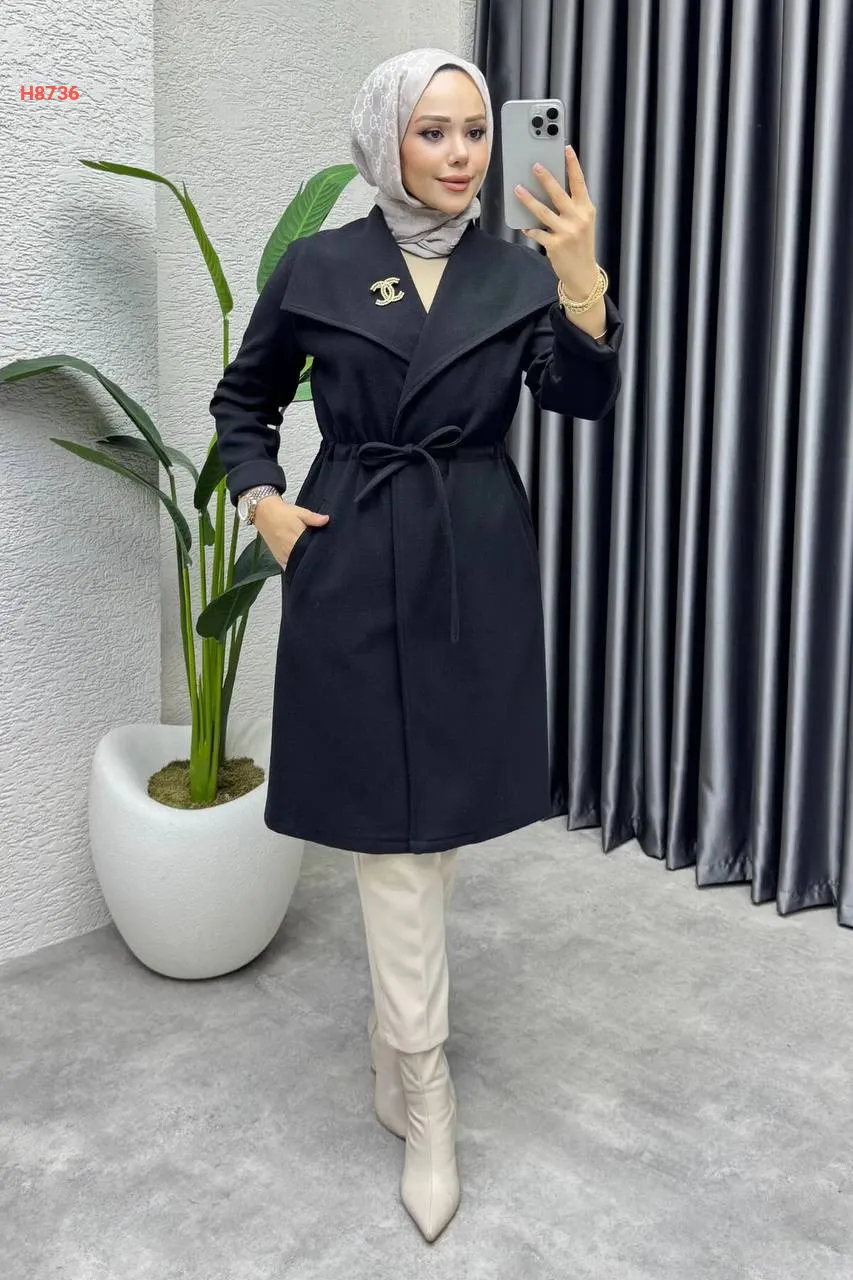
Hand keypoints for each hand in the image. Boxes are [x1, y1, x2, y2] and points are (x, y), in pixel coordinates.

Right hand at [253, 498, 328, 567]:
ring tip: (312, 560)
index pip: (311, 550)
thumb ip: (313, 518)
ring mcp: (283, 556)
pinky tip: (301, 564)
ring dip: (304, 563)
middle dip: (313, 558)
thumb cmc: (283, 514)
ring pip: (297, 565)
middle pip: (305, 559)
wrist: (264, 514)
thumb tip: (326, 519)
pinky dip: (295, 567)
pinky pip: (289, 568)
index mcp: (296, 538)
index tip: (326, 551)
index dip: (320, 551)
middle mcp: (289, 549)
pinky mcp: (279, 559)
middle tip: (321, 556)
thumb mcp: (300, 512)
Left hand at [514, 145, 598, 299]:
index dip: (573, 165)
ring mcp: (566, 232)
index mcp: (587, 209)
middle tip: (534, 165)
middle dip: (546, 178)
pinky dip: (530, 229)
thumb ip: (571, 207)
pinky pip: (537, 232)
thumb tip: (549, 190)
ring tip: (517, 189)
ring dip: (528, 200)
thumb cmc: (580, 244)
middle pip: (559, 194)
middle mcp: (578, 219)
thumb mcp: (582, 223)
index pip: (579, 183)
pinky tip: (524, 226)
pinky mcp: (555, 245)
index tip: (566, 148)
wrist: (583, 273)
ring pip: (543, 212)